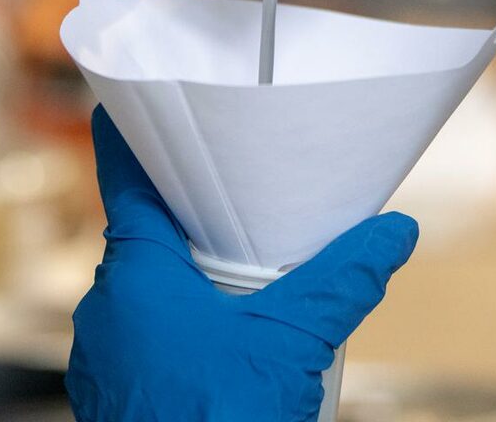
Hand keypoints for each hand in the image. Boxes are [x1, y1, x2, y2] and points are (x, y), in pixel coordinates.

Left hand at [66, 107, 419, 421]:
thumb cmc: (215, 421)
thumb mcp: (292, 340)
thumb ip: (342, 281)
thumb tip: (393, 234)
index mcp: (134, 273)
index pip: (122, 178)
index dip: (131, 136)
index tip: (133, 105)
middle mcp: (104, 310)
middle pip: (142, 237)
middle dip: (188, 220)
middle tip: (233, 203)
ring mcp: (102, 361)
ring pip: (142, 295)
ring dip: (184, 283)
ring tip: (240, 282)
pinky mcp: (113, 401)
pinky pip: (143, 344)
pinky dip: (178, 333)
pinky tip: (223, 347)